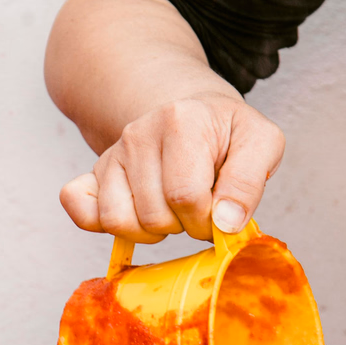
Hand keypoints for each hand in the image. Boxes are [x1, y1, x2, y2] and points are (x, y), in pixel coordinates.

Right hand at [60, 94, 284, 243]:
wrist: (192, 113)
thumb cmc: (227, 133)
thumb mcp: (262, 144)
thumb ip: (250, 183)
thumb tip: (225, 224)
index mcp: (180, 121)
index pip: (186, 197)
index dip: (206, 220)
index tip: (219, 211)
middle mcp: (137, 134)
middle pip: (152, 215)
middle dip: (181, 226)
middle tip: (196, 205)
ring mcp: (112, 154)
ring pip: (118, 221)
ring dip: (149, 231)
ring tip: (170, 209)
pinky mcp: (95, 173)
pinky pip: (83, 213)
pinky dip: (103, 224)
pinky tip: (133, 215)